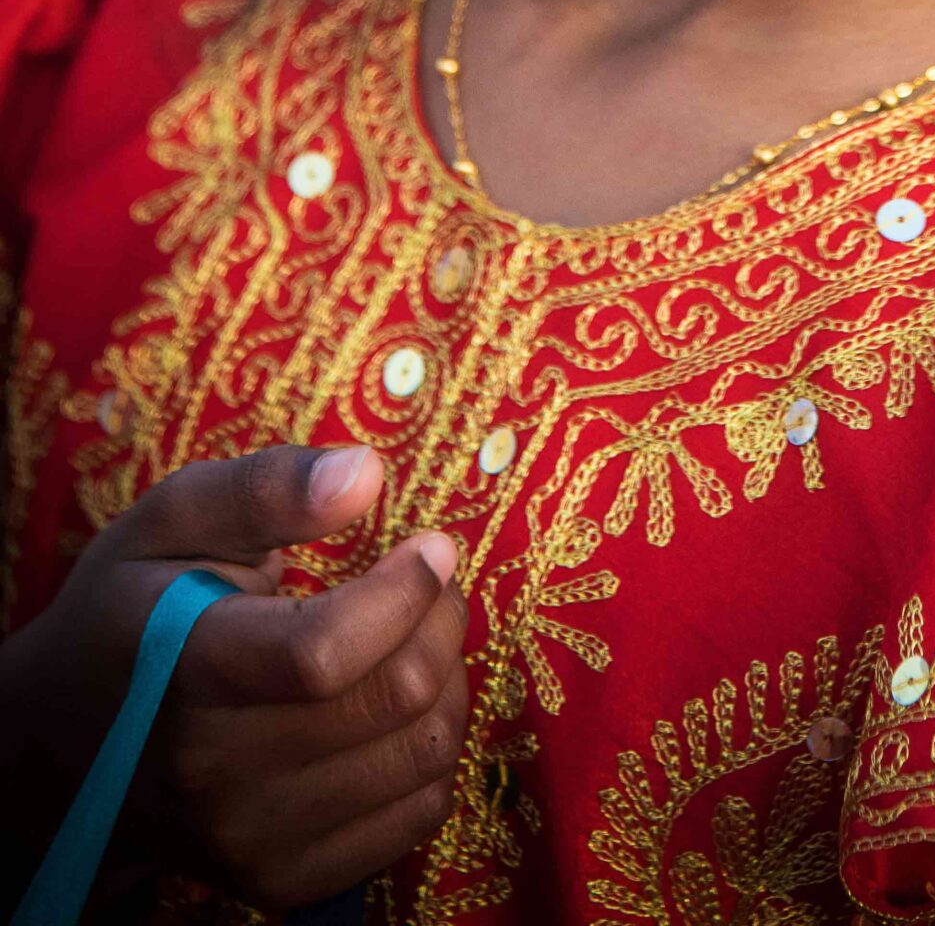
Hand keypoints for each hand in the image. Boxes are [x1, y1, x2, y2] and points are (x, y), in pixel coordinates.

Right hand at [2, 443, 467, 908]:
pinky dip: (432, 749)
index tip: (429, 546)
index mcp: (185, 670)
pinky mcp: (283, 880)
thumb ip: (264, 487)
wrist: (65, 748)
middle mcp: (215, 771)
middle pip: (394, 697)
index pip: (323, 651)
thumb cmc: (132, 611)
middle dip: (441, 618)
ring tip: (418, 635)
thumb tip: (366, 474)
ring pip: (422, 754)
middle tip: (432, 581)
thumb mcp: (170, 520)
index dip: (405, 591)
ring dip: (448, 678)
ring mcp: (250, 839)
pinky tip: (398, 706)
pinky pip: (416, 814)